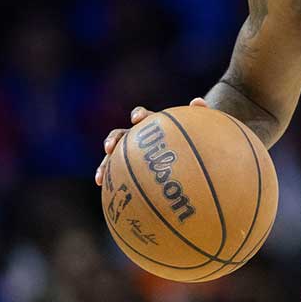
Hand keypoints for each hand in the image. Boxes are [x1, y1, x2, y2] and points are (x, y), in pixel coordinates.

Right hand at [94, 97, 209, 185]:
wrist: (190, 151)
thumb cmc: (195, 138)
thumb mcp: (200, 128)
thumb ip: (199, 114)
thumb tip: (198, 101)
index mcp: (153, 125)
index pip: (143, 116)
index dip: (139, 115)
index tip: (137, 119)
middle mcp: (139, 138)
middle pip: (121, 135)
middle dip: (113, 140)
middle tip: (109, 148)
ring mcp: (133, 155)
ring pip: (114, 158)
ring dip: (105, 166)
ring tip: (100, 178)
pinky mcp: (133, 171)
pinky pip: (122, 179)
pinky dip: (115, 187)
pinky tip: (113, 200)